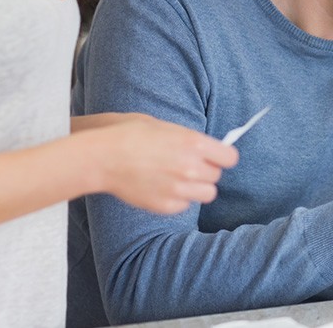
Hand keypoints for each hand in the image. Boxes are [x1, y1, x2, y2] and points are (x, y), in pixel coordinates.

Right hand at [84, 113, 238, 213]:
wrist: (103, 156)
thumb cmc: (130, 134)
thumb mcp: (165, 126)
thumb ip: (190, 140)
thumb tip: (208, 148)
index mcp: (194, 144)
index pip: (230, 158)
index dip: (222, 157)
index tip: (216, 157)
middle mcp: (191, 167)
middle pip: (217, 176)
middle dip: (206, 171)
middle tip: (189, 166)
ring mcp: (179, 189)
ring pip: (206, 194)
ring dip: (197, 188)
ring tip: (178, 179)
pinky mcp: (167, 205)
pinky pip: (185, 205)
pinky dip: (178, 199)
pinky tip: (162, 187)